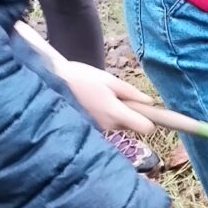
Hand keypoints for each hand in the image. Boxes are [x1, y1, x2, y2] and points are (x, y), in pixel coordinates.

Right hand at [17, 20, 157, 138]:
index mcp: (116, 112)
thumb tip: (151, 103)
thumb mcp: (110, 80)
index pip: (146, 128)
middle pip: (132, 125)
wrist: (53, 82)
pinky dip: (105, 116)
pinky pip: (106, 125)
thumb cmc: (82, 77)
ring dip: (116, 114)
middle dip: (130, 113)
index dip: (152, 120)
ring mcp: (98, 130)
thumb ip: (131, 93)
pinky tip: (93, 103)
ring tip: (100, 97)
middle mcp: (109, 126)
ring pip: (118, 125)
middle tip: (117, 95)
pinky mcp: (90, 129)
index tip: (154, 114)